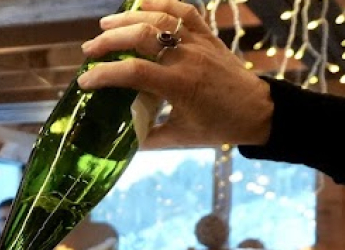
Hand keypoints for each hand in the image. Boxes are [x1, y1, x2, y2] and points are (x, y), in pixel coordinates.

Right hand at [76, 0, 274, 148]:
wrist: (259, 111)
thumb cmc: (220, 127)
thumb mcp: (181, 138)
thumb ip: (148, 138)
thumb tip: (118, 140)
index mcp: (180, 86)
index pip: (134, 72)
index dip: (105, 75)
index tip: (85, 81)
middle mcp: (188, 58)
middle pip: (141, 36)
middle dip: (109, 41)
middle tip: (89, 51)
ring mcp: (199, 42)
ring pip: (159, 18)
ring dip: (128, 18)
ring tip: (105, 25)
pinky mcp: (207, 35)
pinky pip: (184, 11)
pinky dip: (161, 2)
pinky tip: (140, 3)